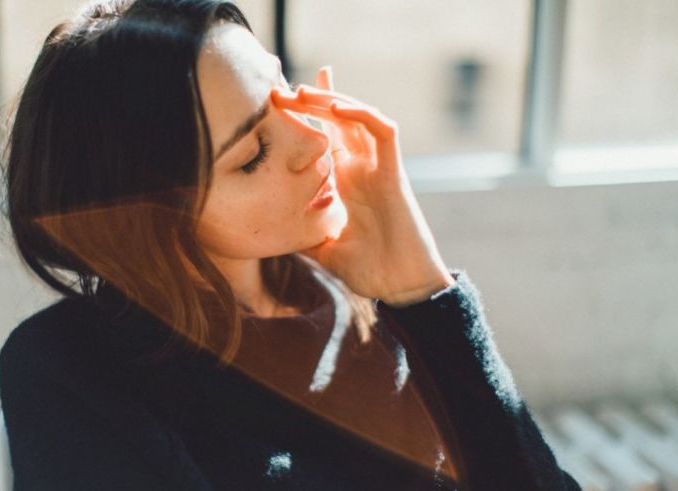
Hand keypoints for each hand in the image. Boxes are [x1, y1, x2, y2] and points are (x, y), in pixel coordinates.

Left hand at [271, 66, 454, 303]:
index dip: (309, 115)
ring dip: (332, 100)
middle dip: (313, 100)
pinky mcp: (395, 172)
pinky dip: (361, 114)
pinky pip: (383, 131)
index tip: (280, 99)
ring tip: (302, 91)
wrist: (402, 287)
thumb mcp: (324, 249)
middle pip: (340, 120)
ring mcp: (379, 168)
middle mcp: (363, 169)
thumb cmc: (371, 271)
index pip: (327, 137)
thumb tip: (275, 233)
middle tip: (281, 89)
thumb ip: (305, 235)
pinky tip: (336, 108)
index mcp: (346, 182)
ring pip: (359, 118)